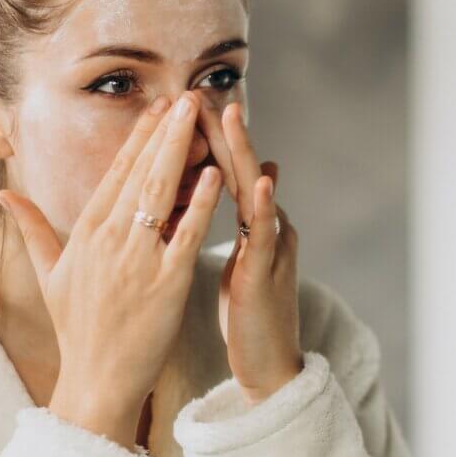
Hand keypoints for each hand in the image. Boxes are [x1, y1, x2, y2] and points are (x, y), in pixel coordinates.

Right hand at [0, 91, 223, 448]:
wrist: (98, 380)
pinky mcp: (166, 283)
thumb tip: (7, 194)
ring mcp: (137, 260)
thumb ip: (35, 229)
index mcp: (85, 234)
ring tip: (199, 116)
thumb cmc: (79, 328)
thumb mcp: (52, 275)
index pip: (116, 174)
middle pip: (141, 172)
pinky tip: (215, 173)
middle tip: (186, 95)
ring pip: (162, 193)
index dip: (139, 137)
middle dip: (165, 130)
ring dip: (182, 150)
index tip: (157, 107)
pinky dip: (200, 203)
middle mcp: (109, 240)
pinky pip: (186, 234)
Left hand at [215, 102, 301, 403]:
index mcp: (251, 224)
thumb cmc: (251, 313)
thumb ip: (242, 220)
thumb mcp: (243, 258)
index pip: (225, 172)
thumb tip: (246, 180)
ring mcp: (271, 248)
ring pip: (257, 192)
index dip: (207, 140)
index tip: (184, 106)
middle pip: (242, 170)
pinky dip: (266, 207)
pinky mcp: (268, 275)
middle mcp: (266, 227)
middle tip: (206, 93)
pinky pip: (267, 236)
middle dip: (225, 132)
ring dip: (245, 153)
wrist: (271, 364)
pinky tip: (262, 182)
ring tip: (233, 117)